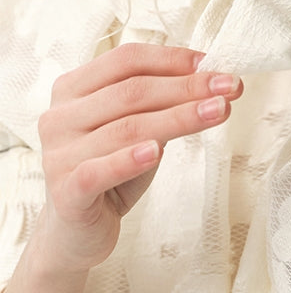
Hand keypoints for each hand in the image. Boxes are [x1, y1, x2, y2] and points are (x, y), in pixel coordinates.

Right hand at [36, 43, 241, 272]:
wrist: (75, 233)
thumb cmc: (110, 169)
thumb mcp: (135, 128)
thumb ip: (160, 103)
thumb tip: (210, 79)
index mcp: (73, 89)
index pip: (125, 60)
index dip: (171, 59)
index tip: (213, 63)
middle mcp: (60, 117)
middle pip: (130, 92)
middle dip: (187, 87)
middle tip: (230, 86)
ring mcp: (58, 155)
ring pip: (126, 128)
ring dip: (179, 117)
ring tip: (218, 111)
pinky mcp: (66, 193)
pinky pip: (98, 171)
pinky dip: (129, 159)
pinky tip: (157, 152)